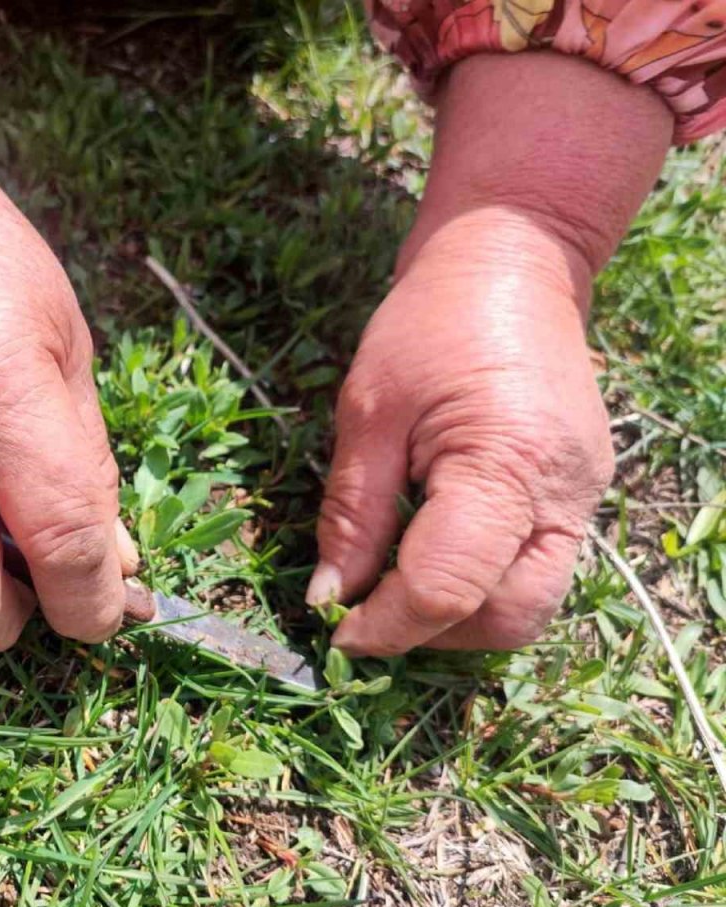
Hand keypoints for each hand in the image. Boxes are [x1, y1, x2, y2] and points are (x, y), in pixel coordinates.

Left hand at [306, 52, 671, 655]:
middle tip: (366, 614)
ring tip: (396, 588)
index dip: (386, 625)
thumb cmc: (427, 324)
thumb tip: (330, 599)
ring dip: (459, 619)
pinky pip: (537, 571)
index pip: (447, 587)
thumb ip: (351, 514)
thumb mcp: (366, 412)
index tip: (337, 633)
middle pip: (507, 618)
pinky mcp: (582, 498)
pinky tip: (434, 557)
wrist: (509, 263)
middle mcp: (564, 494)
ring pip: (529, 606)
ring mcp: (585, 499)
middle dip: (430, 634)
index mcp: (505, 463)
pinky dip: (483, 586)